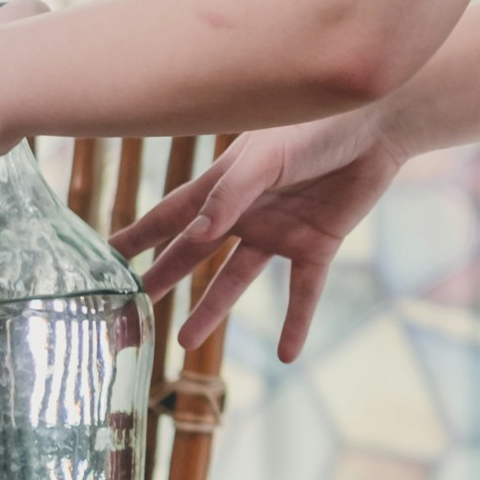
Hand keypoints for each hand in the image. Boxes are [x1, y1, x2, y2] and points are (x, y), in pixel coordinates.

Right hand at [110, 108, 409, 360]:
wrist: (375, 125)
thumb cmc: (314, 125)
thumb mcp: (265, 157)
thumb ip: (231, 195)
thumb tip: (195, 236)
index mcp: (224, 184)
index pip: (170, 215)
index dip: (137, 236)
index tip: (104, 257)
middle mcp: (245, 212)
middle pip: (194, 252)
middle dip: (163, 278)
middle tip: (132, 309)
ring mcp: (279, 231)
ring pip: (236, 279)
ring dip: (212, 310)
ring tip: (183, 342)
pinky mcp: (317, 245)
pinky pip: (303, 292)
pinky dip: (295, 322)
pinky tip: (286, 355)